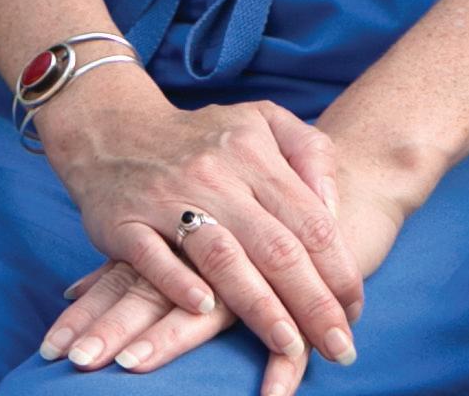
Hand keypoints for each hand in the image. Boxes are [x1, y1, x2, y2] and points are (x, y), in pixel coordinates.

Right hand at [32, 79, 363, 383]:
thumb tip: (336, 207)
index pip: (310, 219)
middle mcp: (216, 175)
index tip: (355, 311)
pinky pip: (153, 258)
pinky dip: (179, 285)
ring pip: (222, 256)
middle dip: (313, 302)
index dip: (338, 269)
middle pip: (275, 246)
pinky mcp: (124, 221)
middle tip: (340, 348)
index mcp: (255, 151)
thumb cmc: (202, 137)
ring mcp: (168, 198)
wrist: (113, 127)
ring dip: (259, 306)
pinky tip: (205, 311)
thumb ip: (309, 152)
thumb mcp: (262, 121)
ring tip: (289, 345)